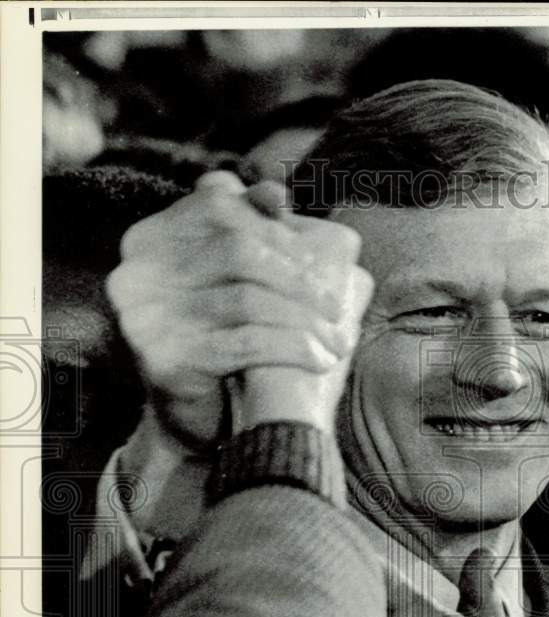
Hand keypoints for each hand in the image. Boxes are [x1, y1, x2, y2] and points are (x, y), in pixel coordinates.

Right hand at [107, 171, 372, 450]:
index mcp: (148, 238)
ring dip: (305, 321)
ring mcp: (144, 316)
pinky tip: (320, 360)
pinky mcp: (163, 359)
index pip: (220, 210)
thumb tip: (276, 192)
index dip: (278, 232)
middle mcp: (136, 272)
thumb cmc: (224, 339)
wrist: (198, 419)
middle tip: (340, 306)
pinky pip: (245, 343)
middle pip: (238, 252)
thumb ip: (249, 230)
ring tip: (338, 341)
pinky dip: (292, 348)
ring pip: (247, 299)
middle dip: (299, 279)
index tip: (322, 259)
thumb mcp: (234, 279)